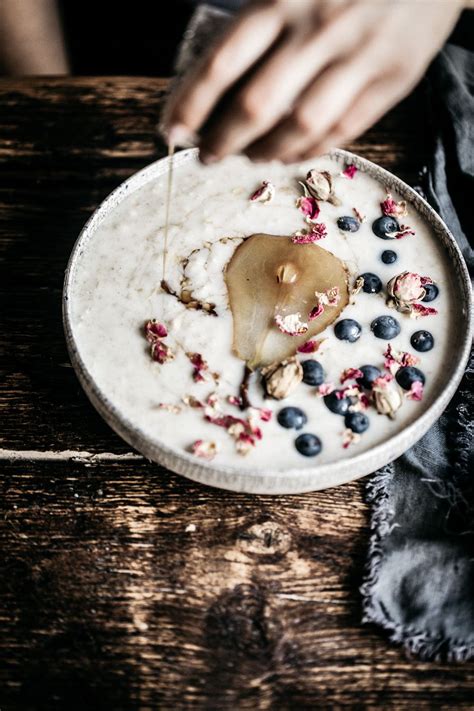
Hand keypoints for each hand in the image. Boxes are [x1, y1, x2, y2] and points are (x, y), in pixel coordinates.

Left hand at [164, 0, 462, 163]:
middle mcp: (318, 29)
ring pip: (301, 125)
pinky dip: (311, 150)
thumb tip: (209, 79)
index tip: (172, 132)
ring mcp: (358, 57)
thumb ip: (259, 22)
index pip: (222, 62)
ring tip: (251, 157)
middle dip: (223, 140)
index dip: (192, 105)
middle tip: (207, 156)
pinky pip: (343, 130)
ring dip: (268, 151)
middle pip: (257, 104)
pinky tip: (291, 155)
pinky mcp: (392, 79)